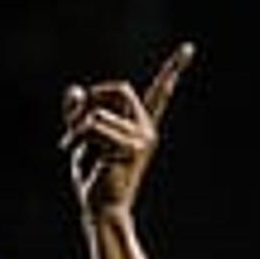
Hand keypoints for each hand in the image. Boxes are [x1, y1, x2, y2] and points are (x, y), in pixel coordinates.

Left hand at [59, 41, 190, 221]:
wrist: (101, 210)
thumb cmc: (93, 179)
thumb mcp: (82, 139)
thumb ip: (79, 114)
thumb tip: (74, 89)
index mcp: (140, 126)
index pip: (160, 93)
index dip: (173, 69)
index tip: (188, 48)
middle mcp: (146, 130)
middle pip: (121, 88)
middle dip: (94, 97)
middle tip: (76, 122)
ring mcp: (141, 138)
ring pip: (100, 111)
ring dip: (77, 127)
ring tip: (71, 146)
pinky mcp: (130, 148)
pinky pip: (93, 126)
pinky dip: (76, 136)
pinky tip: (73, 152)